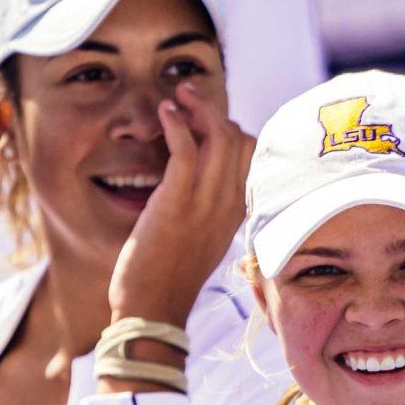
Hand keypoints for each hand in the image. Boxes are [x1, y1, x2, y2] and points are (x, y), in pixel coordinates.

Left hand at [107, 83, 255, 329]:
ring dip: (197, 106)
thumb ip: (207, 210)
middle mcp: (228, 204)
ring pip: (219, 137)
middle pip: (240, 139)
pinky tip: (165, 111)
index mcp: (237, 213)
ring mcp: (205, 203)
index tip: (205, 119)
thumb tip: (200, 183)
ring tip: (177, 94)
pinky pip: (187, 149)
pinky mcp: (177, 202)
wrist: (152, 310)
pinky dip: (176, 122)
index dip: (232, 129)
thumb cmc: (167, 278)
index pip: (253, 156)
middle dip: (214, 109)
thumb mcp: (200, 239)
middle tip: (189, 95)